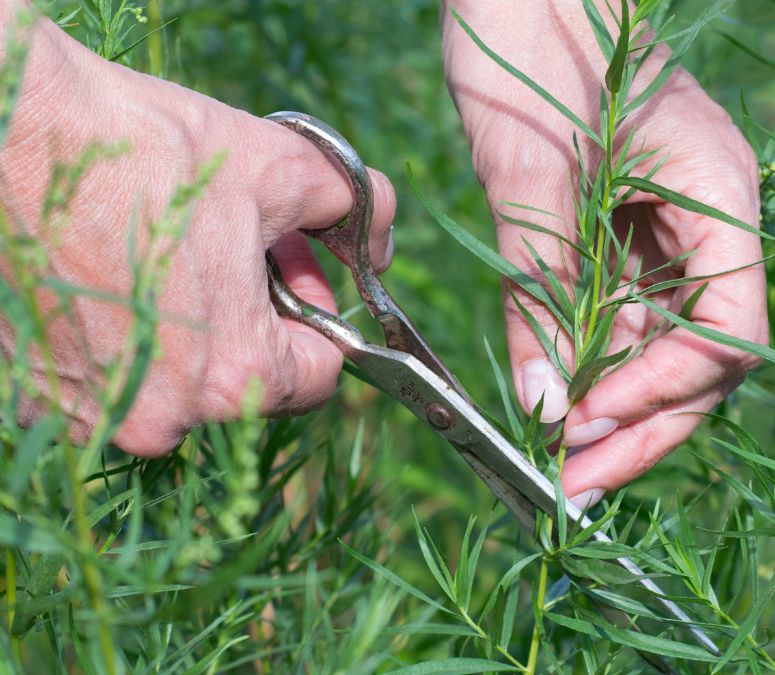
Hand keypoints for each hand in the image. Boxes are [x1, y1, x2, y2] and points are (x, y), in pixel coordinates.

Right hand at [0, 14, 395, 455]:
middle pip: (249, 382)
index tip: (299, 281)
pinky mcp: (38, 391)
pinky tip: (119, 275)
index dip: (321, 323)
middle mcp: (163, 416)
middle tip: (241, 252)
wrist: (16, 129)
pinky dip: (127, 336)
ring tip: (178, 256)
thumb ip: (359, 210)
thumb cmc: (151, 151)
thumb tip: (381, 244)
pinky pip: (113, 377)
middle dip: (259, 318)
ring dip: (192, 328)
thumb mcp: (284, 168)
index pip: (319, 378)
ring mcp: (93, 411)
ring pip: (178, 381)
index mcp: (236, 376)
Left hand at [442, 1, 765, 505]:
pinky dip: (589, 352)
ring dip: (613, 399)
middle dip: (643, 423)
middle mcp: (709, 219)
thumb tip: (547, 411)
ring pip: (662, 340)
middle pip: (703, 354)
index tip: (587, 427)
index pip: (729, 334)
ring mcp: (672, 222)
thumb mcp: (531, 177)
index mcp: (719, 195)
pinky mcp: (628, 222)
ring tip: (556, 452)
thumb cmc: (529, 38)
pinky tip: (551, 389)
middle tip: (575, 480)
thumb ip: (543, 294)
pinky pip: (624, 307)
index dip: (664, 396)